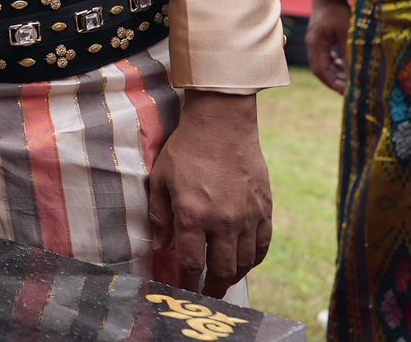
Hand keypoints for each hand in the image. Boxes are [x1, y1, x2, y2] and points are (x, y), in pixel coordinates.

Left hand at [147, 90, 272, 297]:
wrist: (222, 126)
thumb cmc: (186, 150)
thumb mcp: (159, 179)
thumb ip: (158, 214)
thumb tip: (159, 243)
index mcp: (193, 215)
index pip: (190, 262)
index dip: (185, 281)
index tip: (181, 290)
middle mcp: (223, 222)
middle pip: (220, 270)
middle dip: (211, 288)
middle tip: (205, 296)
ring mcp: (247, 217)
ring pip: (244, 262)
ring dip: (232, 277)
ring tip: (222, 282)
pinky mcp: (264, 210)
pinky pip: (263, 246)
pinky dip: (253, 260)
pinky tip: (244, 263)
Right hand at [305, 0, 349, 93]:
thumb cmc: (336, 11)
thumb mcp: (345, 32)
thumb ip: (347, 51)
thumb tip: (353, 71)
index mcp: (316, 44)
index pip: (320, 70)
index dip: (332, 83)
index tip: (345, 92)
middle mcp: (312, 46)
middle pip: (320, 70)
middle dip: (334, 81)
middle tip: (350, 90)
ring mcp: (315, 43)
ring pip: (322, 64)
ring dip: (335, 73)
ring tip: (349, 80)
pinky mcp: (319, 40)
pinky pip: (324, 57)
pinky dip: (334, 65)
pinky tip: (344, 66)